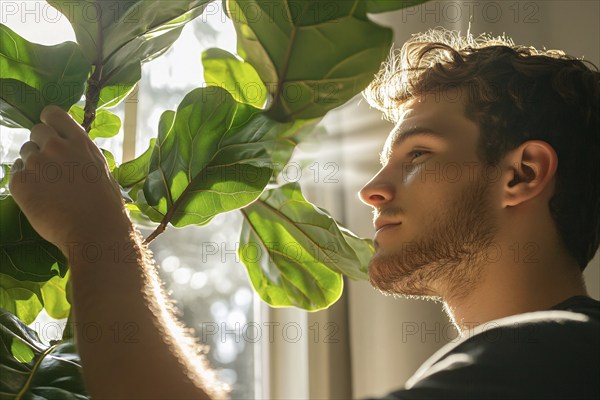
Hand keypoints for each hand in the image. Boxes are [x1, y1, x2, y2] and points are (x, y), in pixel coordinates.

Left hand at [9, 105, 129, 253]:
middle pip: (36, 131)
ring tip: (49, 187)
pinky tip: (40, 197)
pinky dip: (25, 183)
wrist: (94, 230)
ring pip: (25, 154)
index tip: (52, 134)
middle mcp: (56, 146)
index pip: (52, 113)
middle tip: (52, 167)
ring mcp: (36, 163)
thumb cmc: (104, 205)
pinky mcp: (21, 182)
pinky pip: (16, 174)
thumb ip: (81, 152)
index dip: (50, 123)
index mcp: (79, 141)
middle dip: (42, 145)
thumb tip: (70, 146)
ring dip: (33, 165)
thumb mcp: (100, 168)